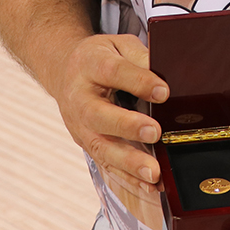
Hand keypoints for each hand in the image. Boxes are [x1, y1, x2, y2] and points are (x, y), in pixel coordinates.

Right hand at [50, 34, 169, 198]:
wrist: (65, 71)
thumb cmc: (100, 58)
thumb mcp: (118, 44)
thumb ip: (140, 56)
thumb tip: (164, 76)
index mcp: (89, 65)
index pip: (112, 71)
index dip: (138, 81)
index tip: (164, 91)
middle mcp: (80, 98)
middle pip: (99, 115)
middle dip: (127, 126)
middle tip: (154, 132)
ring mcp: (80, 126)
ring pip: (101, 147)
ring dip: (128, 162)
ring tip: (153, 173)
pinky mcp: (87, 144)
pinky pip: (106, 164)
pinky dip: (127, 178)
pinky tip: (147, 185)